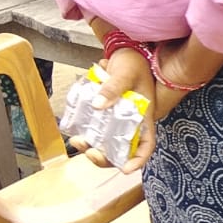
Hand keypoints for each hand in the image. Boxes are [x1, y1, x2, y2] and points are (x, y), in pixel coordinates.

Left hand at [77, 48, 158, 171]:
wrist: (126, 52)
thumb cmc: (133, 62)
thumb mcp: (125, 72)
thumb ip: (113, 87)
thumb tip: (98, 105)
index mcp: (144, 117)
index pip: (147, 144)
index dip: (138, 159)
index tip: (125, 170)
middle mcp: (132, 123)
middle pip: (123, 150)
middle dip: (105, 157)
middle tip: (89, 151)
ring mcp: (118, 120)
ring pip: (107, 143)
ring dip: (92, 148)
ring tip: (77, 140)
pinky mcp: (106, 115)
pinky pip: (96, 130)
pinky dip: (86, 134)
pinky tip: (75, 130)